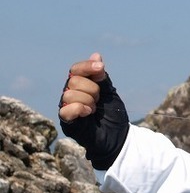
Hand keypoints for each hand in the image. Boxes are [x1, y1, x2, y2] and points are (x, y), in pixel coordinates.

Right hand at [59, 53, 129, 169]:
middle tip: (99, 100)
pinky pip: (66, 110)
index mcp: (80, 86)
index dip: (87, 66)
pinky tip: (88, 114)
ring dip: (88, 101)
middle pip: (73, 80)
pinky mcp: (66, 122)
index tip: (101, 68)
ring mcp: (67, 108)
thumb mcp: (110, 92)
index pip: (75, 69)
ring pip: (69, 94)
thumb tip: (96, 55)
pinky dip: (80, 109)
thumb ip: (102, 77)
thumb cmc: (113, 115)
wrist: (118, 137)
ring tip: (94, 109)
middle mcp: (70, 94)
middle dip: (92, 89)